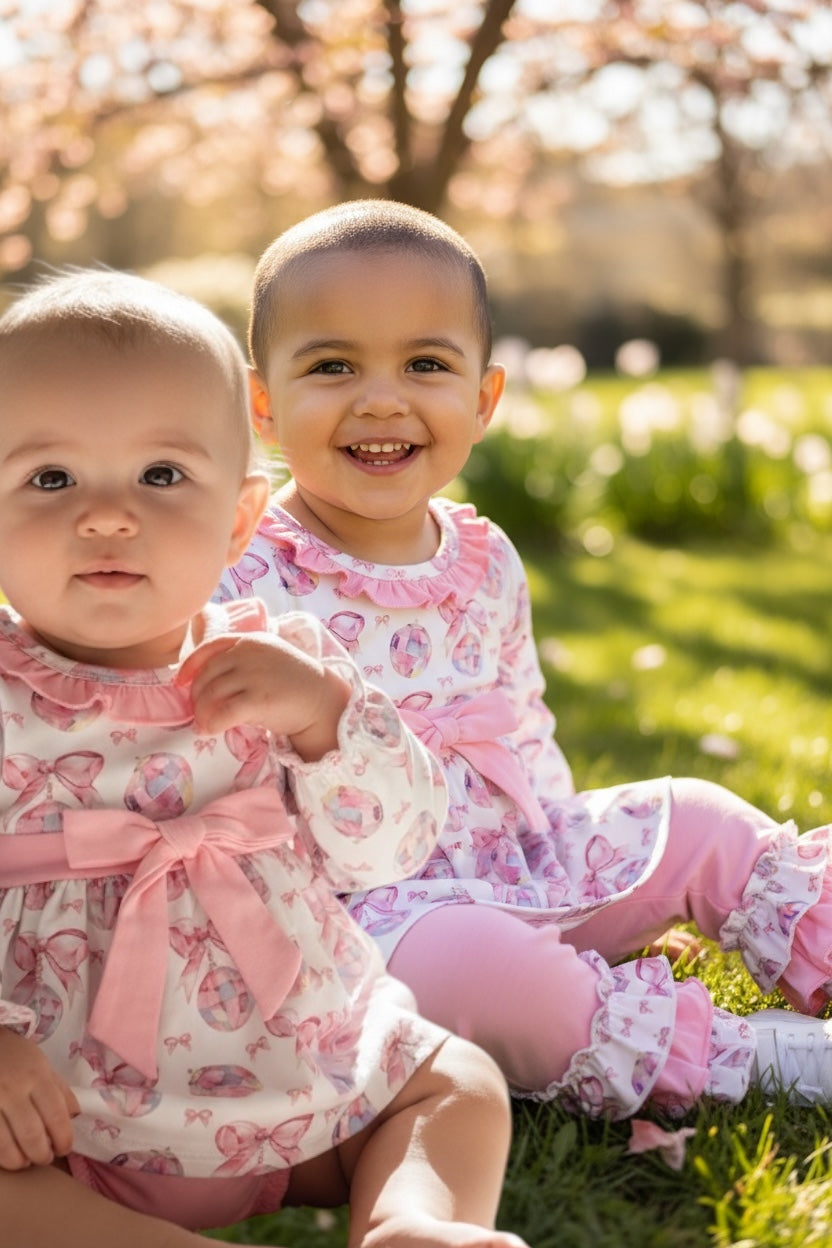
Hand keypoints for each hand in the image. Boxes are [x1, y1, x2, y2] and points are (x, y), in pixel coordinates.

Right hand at [0, 1027, 79, 1169]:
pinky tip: (6, 1155)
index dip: (63, 1138)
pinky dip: (0, 1155)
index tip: (65, 1149)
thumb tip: (75, 1116)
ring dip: (18, 1161)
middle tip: (45, 1158)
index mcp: (36, 1076)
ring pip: (5, 1145)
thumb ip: (59, 1090)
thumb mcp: (41, 1064)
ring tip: (25, 1161)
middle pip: (31, 1134)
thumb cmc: (14, 1057)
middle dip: (41, 1154)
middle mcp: (13, 1090)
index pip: (56, 1114)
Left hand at [177, 633, 349, 760]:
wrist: (322, 700)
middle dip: (196, 696)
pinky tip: (211, 730)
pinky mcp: (258, 699)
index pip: (210, 647)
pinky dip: (212, 723)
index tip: (180, 681)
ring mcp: (253, 675)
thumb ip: (242, 662)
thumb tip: (208, 682)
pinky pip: (223, 712)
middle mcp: (249, 654)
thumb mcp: (269, 659)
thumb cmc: (295, 683)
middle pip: (207, 674)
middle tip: (197, 712)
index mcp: (250, 641)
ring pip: (211, 694)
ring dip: (202, 713)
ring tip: (203, 725)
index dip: (190, 665)